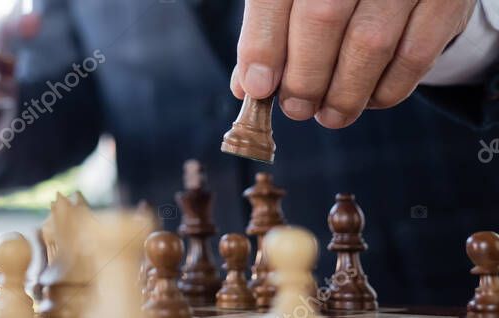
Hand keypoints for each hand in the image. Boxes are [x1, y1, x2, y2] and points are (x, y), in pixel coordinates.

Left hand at [231, 0, 474, 128]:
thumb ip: (271, 33)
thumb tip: (248, 86)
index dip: (263, 45)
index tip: (258, 87)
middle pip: (322, 19)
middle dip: (304, 76)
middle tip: (296, 108)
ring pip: (369, 43)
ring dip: (344, 93)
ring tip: (330, 114)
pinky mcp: (445, 1)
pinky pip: (415, 55)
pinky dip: (388, 89)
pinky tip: (370, 100)